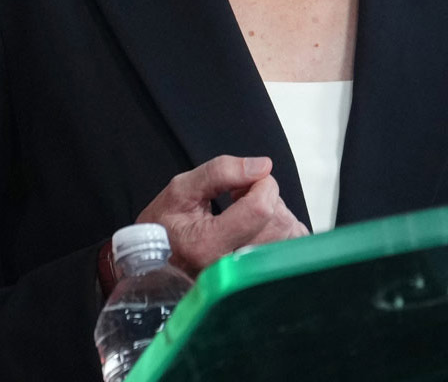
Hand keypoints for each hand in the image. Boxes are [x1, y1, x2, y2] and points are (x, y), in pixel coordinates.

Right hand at [134, 155, 307, 275]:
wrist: (154, 262)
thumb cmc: (165, 226)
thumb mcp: (180, 189)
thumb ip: (220, 171)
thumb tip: (262, 166)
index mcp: (206, 245)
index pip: (260, 209)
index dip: (260, 183)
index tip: (245, 181)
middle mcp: (230, 269)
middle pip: (277, 220)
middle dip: (266, 197)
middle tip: (241, 195)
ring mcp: (246, 280)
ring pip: (289, 234)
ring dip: (274, 213)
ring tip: (247, 212)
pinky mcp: (260, 282)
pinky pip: (293, 247)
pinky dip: (283, 229)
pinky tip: (258, 227)